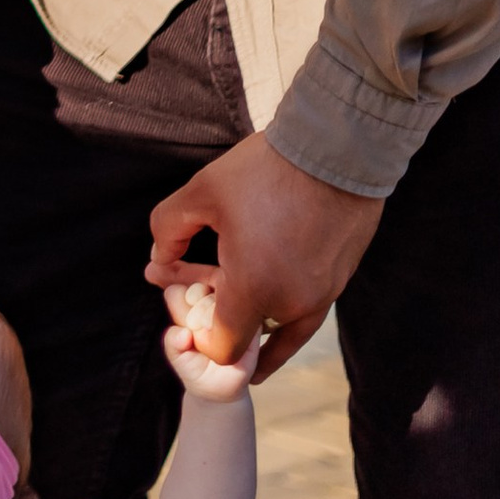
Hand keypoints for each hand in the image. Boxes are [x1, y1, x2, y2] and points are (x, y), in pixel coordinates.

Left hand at [147, 135, 383, 380]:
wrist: (337, 149)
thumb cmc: (266, 170)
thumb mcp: (201, 192)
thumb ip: (168, 230)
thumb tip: (158, 258)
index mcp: (255, 289)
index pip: (223, 349)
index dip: (200, 336)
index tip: (190, 305)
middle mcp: (293, 303)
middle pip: (249, 332)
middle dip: (220, 311)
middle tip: (197, 273)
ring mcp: (324, 294)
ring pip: (279, 321)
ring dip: (253, 305)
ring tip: (228, 268)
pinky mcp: (341, 279)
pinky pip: (306, 306)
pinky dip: (283, 301)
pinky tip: (266, 281)